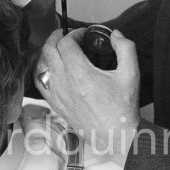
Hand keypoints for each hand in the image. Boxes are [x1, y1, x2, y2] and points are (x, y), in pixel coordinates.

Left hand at [35, 28, 139, 154]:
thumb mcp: (130, 74)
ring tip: (57, 48)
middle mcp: (64, 83)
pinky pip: (39, 83)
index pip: (66, 43)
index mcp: (80, 73)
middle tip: (66, 34)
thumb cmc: (122, 109)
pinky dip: (41, 70)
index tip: (82, 34)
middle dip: (56, 37)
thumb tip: (115, 35)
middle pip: (49, 50)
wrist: (115, 135)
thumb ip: (126, 48)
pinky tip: (49, 67)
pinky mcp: (55, 104)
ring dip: (47, 52)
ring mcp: (57, 95)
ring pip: (41, 65)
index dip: (73, 33)